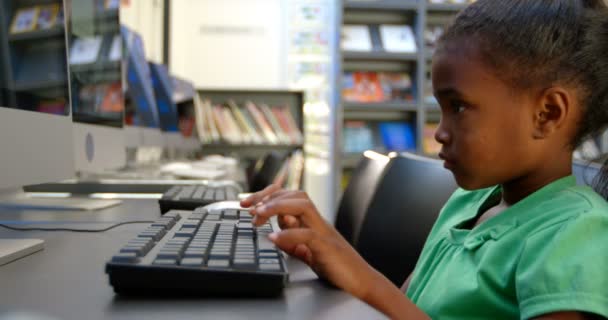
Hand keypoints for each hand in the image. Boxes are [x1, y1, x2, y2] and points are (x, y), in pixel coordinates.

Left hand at [240, 184, 377, 299]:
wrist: (362, 282)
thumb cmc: (336, 267)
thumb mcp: (307, 252)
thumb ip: (292, 241)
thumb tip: (273, 233)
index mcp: (312, 222)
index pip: (291, 197)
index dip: (268, 195)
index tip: (247, 202)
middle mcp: (318, 223)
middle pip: (296, 195)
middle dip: (269, 196)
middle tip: (248, 206)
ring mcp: (324, 233)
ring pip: (303, 206)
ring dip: (277, 206)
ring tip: (259, 214)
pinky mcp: (328, 248)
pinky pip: (308, 235)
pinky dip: (289, 234)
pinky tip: (274, 238)